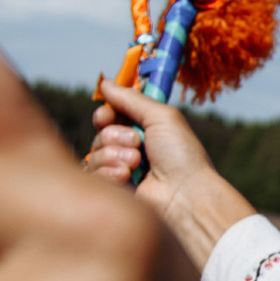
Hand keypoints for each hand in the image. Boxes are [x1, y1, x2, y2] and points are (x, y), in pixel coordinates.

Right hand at [83, 83, 255, 270]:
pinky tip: (127, 177)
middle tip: (136, 144)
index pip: (111, 115)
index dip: (105, 114)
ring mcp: (122, 170)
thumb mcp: (161, 117)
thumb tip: (106, 84)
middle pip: (100, 133)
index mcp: (145, 129)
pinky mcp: (115, 190)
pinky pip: (94, 175)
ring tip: (136, 163)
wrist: (185, 196)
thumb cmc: (181, 156)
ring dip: (113, 155)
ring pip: (95, 153)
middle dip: (114, 136)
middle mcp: (132, 148)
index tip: (107, 116)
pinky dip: (109, 172)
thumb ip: (131, 99)